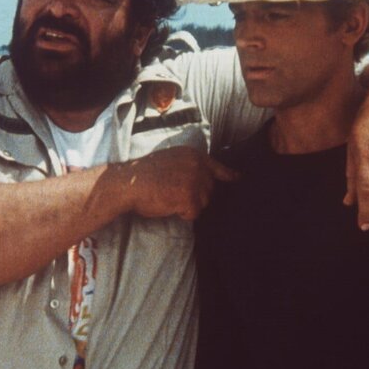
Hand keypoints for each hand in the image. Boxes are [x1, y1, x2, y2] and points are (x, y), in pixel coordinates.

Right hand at [121, 147, 238, 220]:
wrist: (129, 183)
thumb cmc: (144, 175)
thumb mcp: (171, 160)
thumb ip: (190, 166)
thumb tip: (204, 180)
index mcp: (193, 155)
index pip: (217, 166)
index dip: (228, 174)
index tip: (239, 178)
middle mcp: (198, 166)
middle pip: (209, 190)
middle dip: (195, 196)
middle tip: (173, 193)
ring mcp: (195, 182)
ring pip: (203, 203)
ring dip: (188, 205)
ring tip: (168, 196)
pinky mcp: (190, 198)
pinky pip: (193, 213)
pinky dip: (182, 214)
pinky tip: (168, 204)